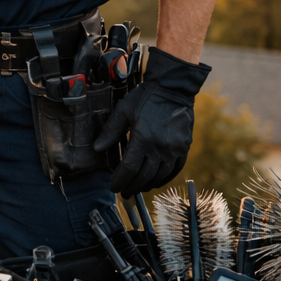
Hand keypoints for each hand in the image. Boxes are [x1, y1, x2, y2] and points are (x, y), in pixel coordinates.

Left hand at [93, 47, 209, 196]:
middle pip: (144, 176)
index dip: (120, 180)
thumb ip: (110, 131)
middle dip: (131, 186)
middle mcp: (160, 147)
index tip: (113, 187)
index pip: (130, 168)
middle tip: (123, 192)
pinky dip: (164, 178)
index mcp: (143, 138)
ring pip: (160, 176)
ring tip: (136, 188)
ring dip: (146, 185)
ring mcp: (174, 149)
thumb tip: (96, 148)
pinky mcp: (184, 148)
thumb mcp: (123, 111)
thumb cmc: (145, 98)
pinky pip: (174, 170)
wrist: (173, 88)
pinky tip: (154, 181)